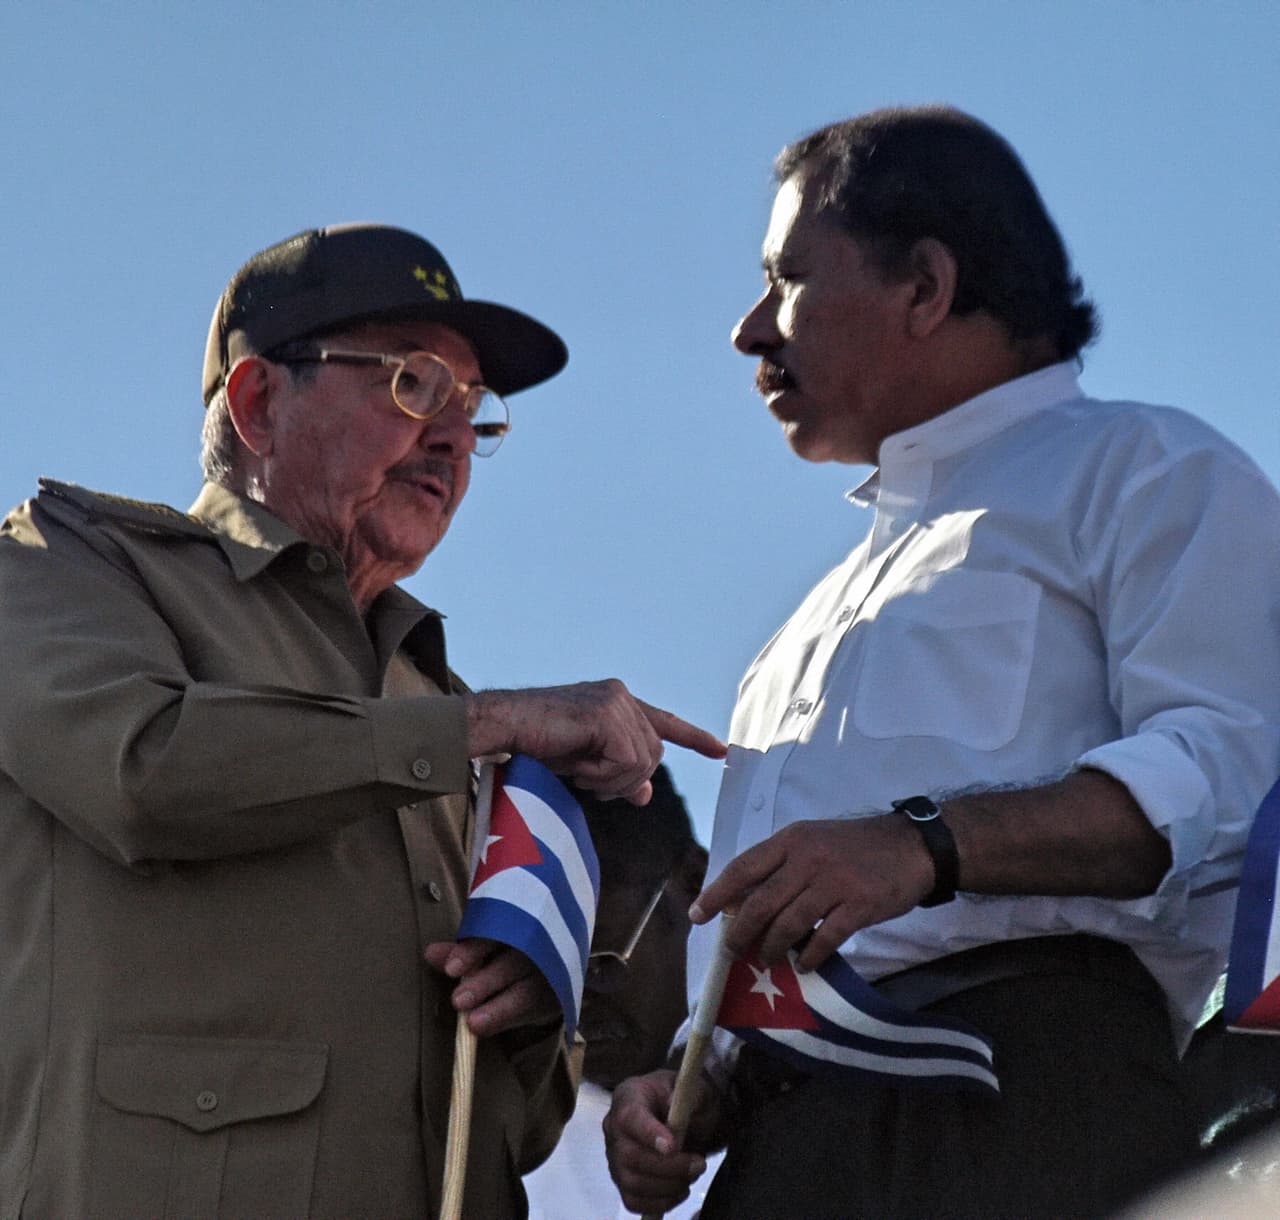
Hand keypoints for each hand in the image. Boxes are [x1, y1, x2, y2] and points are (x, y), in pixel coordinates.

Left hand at [423, 938, 560, 1035]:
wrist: (555, 963)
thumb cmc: (510, 951)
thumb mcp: (488, 947)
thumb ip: (461, 952)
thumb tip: (430, 953)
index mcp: (516, 926)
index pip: (494, 934)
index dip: (472, 951)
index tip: (452, 970)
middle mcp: (536, 947)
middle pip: (510, 964)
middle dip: (483, 982)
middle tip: (458, 1000)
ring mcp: (550, 973)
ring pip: (525, 991)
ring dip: (497, 1008)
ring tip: (472, 1024)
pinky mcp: (559, 995)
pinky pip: (536, 1009)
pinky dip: (508, 1019)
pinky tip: (485, 1029)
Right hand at [465, 680, 725, 803]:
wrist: (503, 729)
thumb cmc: (534, 745)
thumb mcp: (585, 765)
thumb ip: (619, 774)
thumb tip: (646, 794)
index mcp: (617, 702)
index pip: (664, 722)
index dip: (693, 737)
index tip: (721, 750)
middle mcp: (620, 696)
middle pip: (653, 756)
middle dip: (624, 780)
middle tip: (586, 779)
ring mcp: (615, 702)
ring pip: (642, 762)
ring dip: (609, 780)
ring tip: (578, 771)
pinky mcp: (606, 714)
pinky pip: (627, 762)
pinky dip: (602, 776)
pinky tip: (577, 766)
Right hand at [603, 1070, 714, 1214]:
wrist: (681, 1114)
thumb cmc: (683, 1098)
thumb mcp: (692, 1087)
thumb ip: (688, 1095)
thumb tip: (678, 1110)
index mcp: (628, 1096)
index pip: (630, 1117)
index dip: (649, 1134)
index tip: (673, 1147)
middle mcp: (614, 1128)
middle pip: (630, 1155)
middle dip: (668, 1166)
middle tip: (699, 1164)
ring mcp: (614, 1157)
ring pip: (632, 1182)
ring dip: (668, 1186)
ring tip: (692, 1175)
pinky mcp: (622, 1181)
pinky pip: (633, 1201)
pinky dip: (660, 1203)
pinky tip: (680, 1190)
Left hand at [689, 814, 933, 970]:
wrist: (912, 845)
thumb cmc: (855, 846)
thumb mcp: (813, 840)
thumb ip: (783, 865)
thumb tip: (746, 900)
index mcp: (791, 840)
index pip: (743, 868)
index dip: (717, 894)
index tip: (697, 915)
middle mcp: (808, 858)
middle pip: (761, 902)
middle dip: (741, 932)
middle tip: (732, 951)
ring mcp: (833, 882)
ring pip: (789, 924)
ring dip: (772, 948)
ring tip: (766, 960)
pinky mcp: (858, 905)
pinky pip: (825, 938)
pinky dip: (811, 956)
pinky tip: (805, 965)